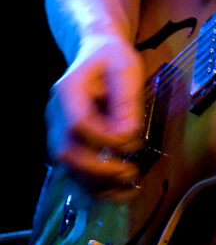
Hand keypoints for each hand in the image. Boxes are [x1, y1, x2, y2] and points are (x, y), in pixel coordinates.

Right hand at [46, 32, 144, 197]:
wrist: (96, 53)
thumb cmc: (112, 58)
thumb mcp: (126, 68)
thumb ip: (127, 101)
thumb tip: (128, 135)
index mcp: (68, 90)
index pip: (79, 123)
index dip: (104, 138)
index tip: (131, 140)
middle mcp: (56, 114)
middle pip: (66, 152)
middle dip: (98, 169)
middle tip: (129, 173)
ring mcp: (57, 131)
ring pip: (68, 168)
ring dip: (97, 183)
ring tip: (128, 186)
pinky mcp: (67, 143)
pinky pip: (74, 171)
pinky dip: (95, 186)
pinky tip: (118, 192)